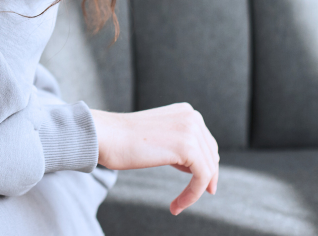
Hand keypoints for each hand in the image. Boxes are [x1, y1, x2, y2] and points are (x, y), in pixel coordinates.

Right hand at [90, 104, 219, 215]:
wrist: (105, 136)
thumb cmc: (123, 140)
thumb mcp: (158, 136)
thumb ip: (177, 144)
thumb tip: (194, 166)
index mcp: (186, 111)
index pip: (206, 143)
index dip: (206, 166)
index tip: (200, 186)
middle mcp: (192, 116)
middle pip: (211, 155)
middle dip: (205, 179)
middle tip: (189, 198)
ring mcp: (192, 130)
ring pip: (208, 169)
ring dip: (195, 191)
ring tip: (177, 205)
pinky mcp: (189, 147)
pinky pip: (202, 178)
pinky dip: (192, 195)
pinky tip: (176, 206)